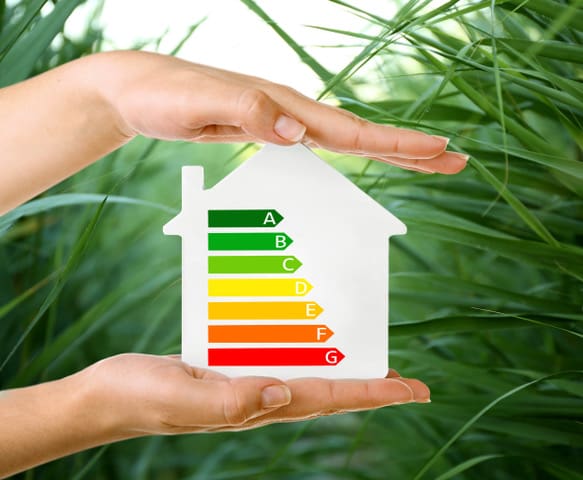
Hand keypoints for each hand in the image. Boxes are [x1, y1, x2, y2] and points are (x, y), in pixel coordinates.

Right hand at [84, 354, 429, 433]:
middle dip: (370, 387)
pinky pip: (276, 359)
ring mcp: (246, 384)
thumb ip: (231, 400)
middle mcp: (260, 397)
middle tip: (407, 382)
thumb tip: (282, 392)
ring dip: (341, 370)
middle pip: (328, 393)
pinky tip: (306, 338)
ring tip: (370, 360)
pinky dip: (301, 351)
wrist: (110, 396)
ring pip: (306, 376)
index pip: (327, 398)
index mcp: (256, 405)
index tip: (413, 390)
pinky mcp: (231, 369)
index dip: (373, 394)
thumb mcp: (182, 397)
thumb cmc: (142, 397)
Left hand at [94, 51, 466, 173]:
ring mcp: (281, 122)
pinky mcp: (267, 132)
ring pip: (344, 140)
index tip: (439, 148)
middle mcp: (290, 112)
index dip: (395, 143)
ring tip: (423, 161)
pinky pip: (319, 148)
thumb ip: (249, 112)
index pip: (350, 131)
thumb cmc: (164, 94)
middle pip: (359, 133)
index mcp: (284, 106)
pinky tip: (355, 164)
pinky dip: (347, 157)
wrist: (140, 88)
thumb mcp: (200, 103)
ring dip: (386, 151)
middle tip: (455, 159)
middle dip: (408, 148)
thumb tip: (301, 133)